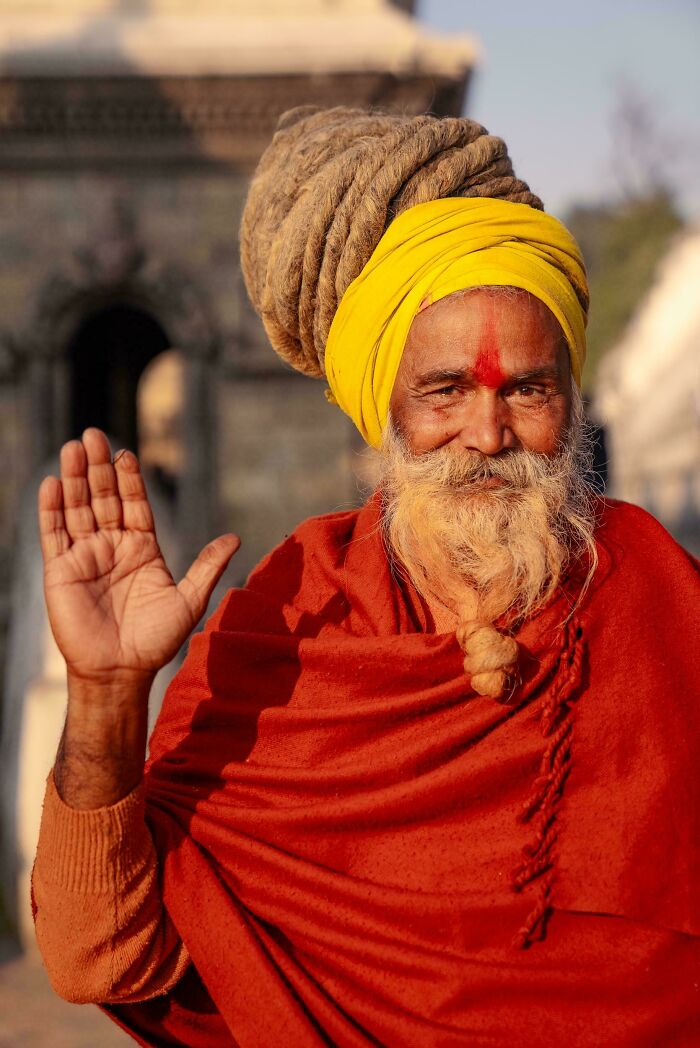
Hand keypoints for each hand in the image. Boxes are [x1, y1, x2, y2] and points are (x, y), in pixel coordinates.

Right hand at [38, 428, 239, 684]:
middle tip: (93, 434)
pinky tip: (51, 484)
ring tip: (72, 447)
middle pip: (104, 498)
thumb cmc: (156, 640)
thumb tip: (235, 538)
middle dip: (99, 467)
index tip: (127, 453)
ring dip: (74, 478)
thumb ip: (208, 566)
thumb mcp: (189, 599)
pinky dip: (51, 509)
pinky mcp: (60, 570)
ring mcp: (85, 556)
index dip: (130, 479)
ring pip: (78, 508)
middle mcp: (113, 546)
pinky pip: (54, 534)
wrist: (121, 670)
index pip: (135, 504)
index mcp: (143, 548)